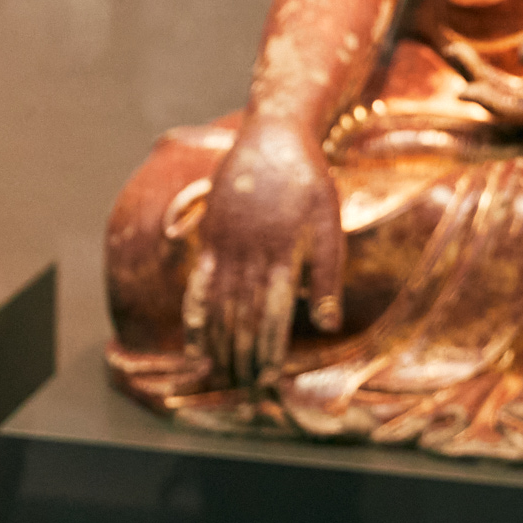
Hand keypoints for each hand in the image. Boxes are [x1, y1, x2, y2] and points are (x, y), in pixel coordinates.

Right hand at [190, 116, 346, 387]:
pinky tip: (195, 339)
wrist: (273, 136)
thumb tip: (327, 324)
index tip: (267, 376)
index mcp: (281, 252)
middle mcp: (248, 251)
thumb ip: (326, 275)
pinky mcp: (210, 235)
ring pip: (219, 304)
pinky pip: (199, 283)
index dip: (268, 348)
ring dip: (219, 342)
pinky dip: (195, 314)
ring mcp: (224, 243)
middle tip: (244, 387)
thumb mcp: (327, 225)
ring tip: (221, 373)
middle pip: (242, 315)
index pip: (272, 313)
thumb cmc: (309, 182)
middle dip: (243, 354)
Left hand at [455, 22, 522, 124]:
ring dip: (486, 71)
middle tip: (450, 49)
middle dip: (477, 77)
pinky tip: (499, 53)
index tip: (463, 89)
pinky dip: (512, 65)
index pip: (519, 110)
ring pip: (516, 87)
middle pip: (508, 98)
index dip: (491, 101)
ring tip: (455, 47)